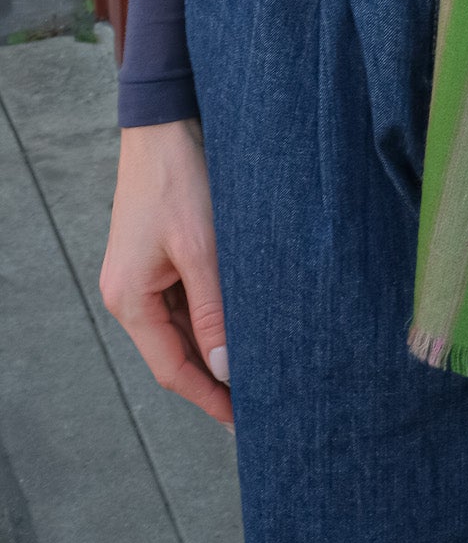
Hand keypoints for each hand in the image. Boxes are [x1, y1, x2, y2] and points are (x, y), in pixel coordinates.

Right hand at [101, 118, 233, 427]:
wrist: (166, 122)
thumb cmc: (179, 179)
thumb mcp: (202, 248)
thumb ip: (213, 309)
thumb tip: (225, 367)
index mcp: (129, 300)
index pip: (173, 369)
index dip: (209, 398)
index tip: (244, 421)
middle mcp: (129, 294)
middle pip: (176, 352)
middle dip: (215, 376)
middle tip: (263, 397)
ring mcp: (142, 275)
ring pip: (184, 326)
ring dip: (216, 345)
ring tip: (261, 365)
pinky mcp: (158, 257)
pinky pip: (186, 300)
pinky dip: (213, 315)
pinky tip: (244, 321)